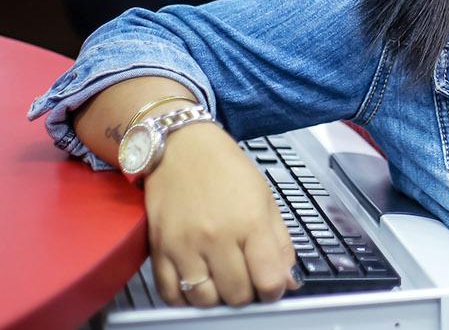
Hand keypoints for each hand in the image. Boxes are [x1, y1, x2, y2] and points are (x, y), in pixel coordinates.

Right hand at [142, 123, 299, 307]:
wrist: (181, 148)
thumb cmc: (226, 169)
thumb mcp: (265, 198)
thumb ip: (280, 242)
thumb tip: (289, 280)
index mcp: (250, 222)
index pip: (268, 279)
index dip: (275, 290)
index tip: (272, 287)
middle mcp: (217, 236)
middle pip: (237, 294)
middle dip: (247, 294)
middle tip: (247, 281)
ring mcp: (185, 244)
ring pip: (204, 300)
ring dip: (217, 299)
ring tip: (222, 282)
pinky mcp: (159, 248)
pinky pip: (170, 293)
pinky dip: (184, 299)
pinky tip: (196, 285)